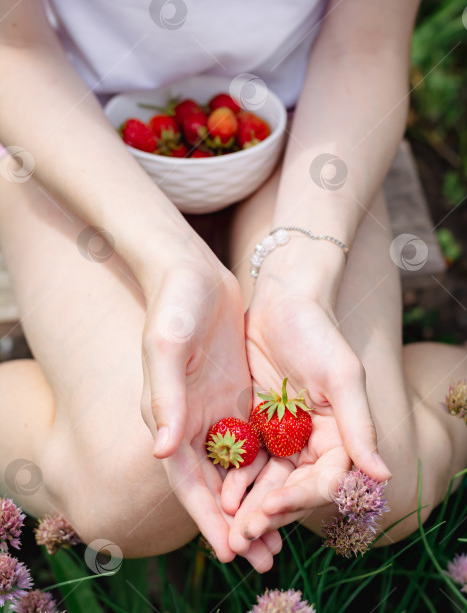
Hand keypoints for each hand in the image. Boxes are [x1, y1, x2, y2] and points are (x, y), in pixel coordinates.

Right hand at [139, 253, 280, 567]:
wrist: (192, 272)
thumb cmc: (174, 305)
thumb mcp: (167, 346)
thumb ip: (166, 397)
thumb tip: (164, 452)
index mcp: (168, 417)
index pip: (187, 481)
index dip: (206, 518)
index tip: (230, 552)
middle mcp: (190, 421)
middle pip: (214, 485)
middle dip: (236, 522)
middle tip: (264, 557)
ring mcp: (215, 408)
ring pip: (236, 469)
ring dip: (255, 502)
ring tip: (280, 537)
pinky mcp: (235, 395)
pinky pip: (253, 440)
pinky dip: (267, 467)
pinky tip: (289, 484)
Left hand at [224, 293, 390, 551]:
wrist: (282, 301)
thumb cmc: (317, 332)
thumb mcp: (341, 374)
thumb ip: (359, 424)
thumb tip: (382, 476)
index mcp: (340, 434)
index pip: (324, 481)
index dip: (299, 499)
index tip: (272, 510)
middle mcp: (313, 440)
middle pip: (294, 488)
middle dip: (270, 513)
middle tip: (244, 536)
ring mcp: (283, 434)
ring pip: (269, 480)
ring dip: (251, 505)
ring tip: (231, 526)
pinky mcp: (257, 424)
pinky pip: (247, 459)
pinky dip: (237, 478)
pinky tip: (221, 493)